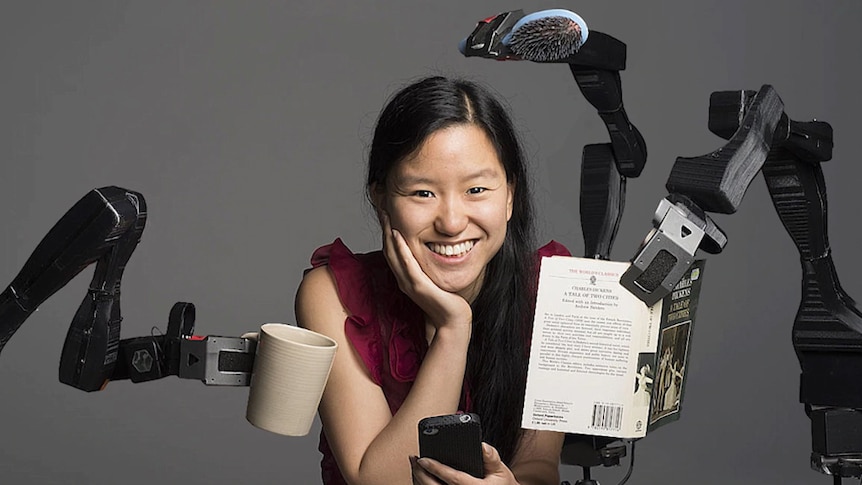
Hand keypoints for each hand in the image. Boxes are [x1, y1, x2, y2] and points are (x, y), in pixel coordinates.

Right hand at [381, 212, 472, 329]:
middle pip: (388, 249)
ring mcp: (410, 284)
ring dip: (389, 234)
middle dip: (385, 227)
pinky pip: (408, 265)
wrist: (452, 320)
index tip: (386, 212)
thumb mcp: (433, 278)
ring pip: (394, 255)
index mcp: (405, 277)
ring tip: (386, 216)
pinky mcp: (419, 287)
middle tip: (382, 207)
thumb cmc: (447, 300)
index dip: (387, 230)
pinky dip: (402, 250)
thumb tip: (431, 247)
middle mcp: (403, 279)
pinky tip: (399, 236)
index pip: (392, 250)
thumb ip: (427, 265)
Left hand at [411, 443, 517, 484]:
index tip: (423, 459)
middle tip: (415, 459)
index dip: (435, 468)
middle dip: (421, 473)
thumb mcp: (500, 471)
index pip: (452, 478)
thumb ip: (491, 457)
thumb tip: (482, 446)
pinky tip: (422, 477)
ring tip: (415, 465)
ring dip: (419, 480)